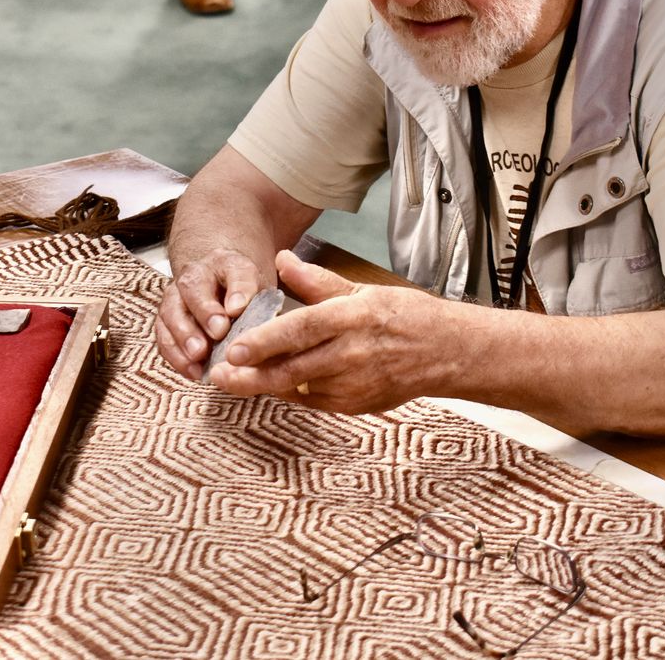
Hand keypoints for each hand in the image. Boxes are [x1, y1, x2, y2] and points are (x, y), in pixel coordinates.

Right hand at [156, 247, 266, 380]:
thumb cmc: (242, 294)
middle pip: (194, 289)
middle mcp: (195, 276)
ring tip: (198, 356)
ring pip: (172, 313)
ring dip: (184, 336)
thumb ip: (255, 301)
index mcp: (226, 264)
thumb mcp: (258, 292)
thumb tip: (240, 312)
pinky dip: (176, 356)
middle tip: (218, 333)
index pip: (235, 272)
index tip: (239, 310)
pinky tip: (193, 371)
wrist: (218, 287)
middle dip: (205, 312)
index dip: (238, 291)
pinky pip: (164, 337)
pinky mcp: (165, 320)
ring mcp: (175, 297)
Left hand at [210, 250, 459, 412]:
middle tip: (218, 375)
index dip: (265, 342)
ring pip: (297, 388)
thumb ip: (317, 282)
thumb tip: (281, 260)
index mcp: (352, 318)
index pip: (300, 330)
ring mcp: (354, 385)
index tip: (234, 349)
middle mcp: (351, 354)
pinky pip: (312, 399)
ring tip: (233, 379)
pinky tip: (271, 383)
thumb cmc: (404, 317)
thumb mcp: (362, 290)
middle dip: (250, 377)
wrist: (446, 354)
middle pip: (292, 369)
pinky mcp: (355, 405)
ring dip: (264, 385)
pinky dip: (290, 391)